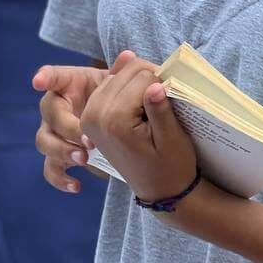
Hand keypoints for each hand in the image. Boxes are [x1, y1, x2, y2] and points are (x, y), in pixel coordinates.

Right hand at [33, 56, 124, 192]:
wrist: (120, 126)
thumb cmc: (116, 98)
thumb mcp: (120, 86)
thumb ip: (122, 74)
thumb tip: (129, 57)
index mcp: (69, 84)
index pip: (53, 76)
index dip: (45, 77)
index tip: (38, 82)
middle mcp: (55, 107)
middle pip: (49, 112)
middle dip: (67, 126)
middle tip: (88, 138)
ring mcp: (53, 132)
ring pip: (44, 141)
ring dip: (62, 150)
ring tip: (84, 158)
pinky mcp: (57, 157)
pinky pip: (49, 169)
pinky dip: (60, 178)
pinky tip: (76, 186)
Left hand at [79, 54, 197, 204]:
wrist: (158, 189)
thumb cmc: (171, 166)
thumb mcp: (172, 140)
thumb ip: (161, 110)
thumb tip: (156, 84)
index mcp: (115, 120)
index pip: (142, 77)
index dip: (163, 82)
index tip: (174, 98)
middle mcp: (94, 115)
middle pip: (126, 72)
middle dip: (149, 79)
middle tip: (166, 97)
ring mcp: (88, 115)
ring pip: (116, 75)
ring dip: (137, 82)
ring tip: (153, 102)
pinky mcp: (89, 116)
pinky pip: (108, 86)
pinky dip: (125, 87)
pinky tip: (139, 100)